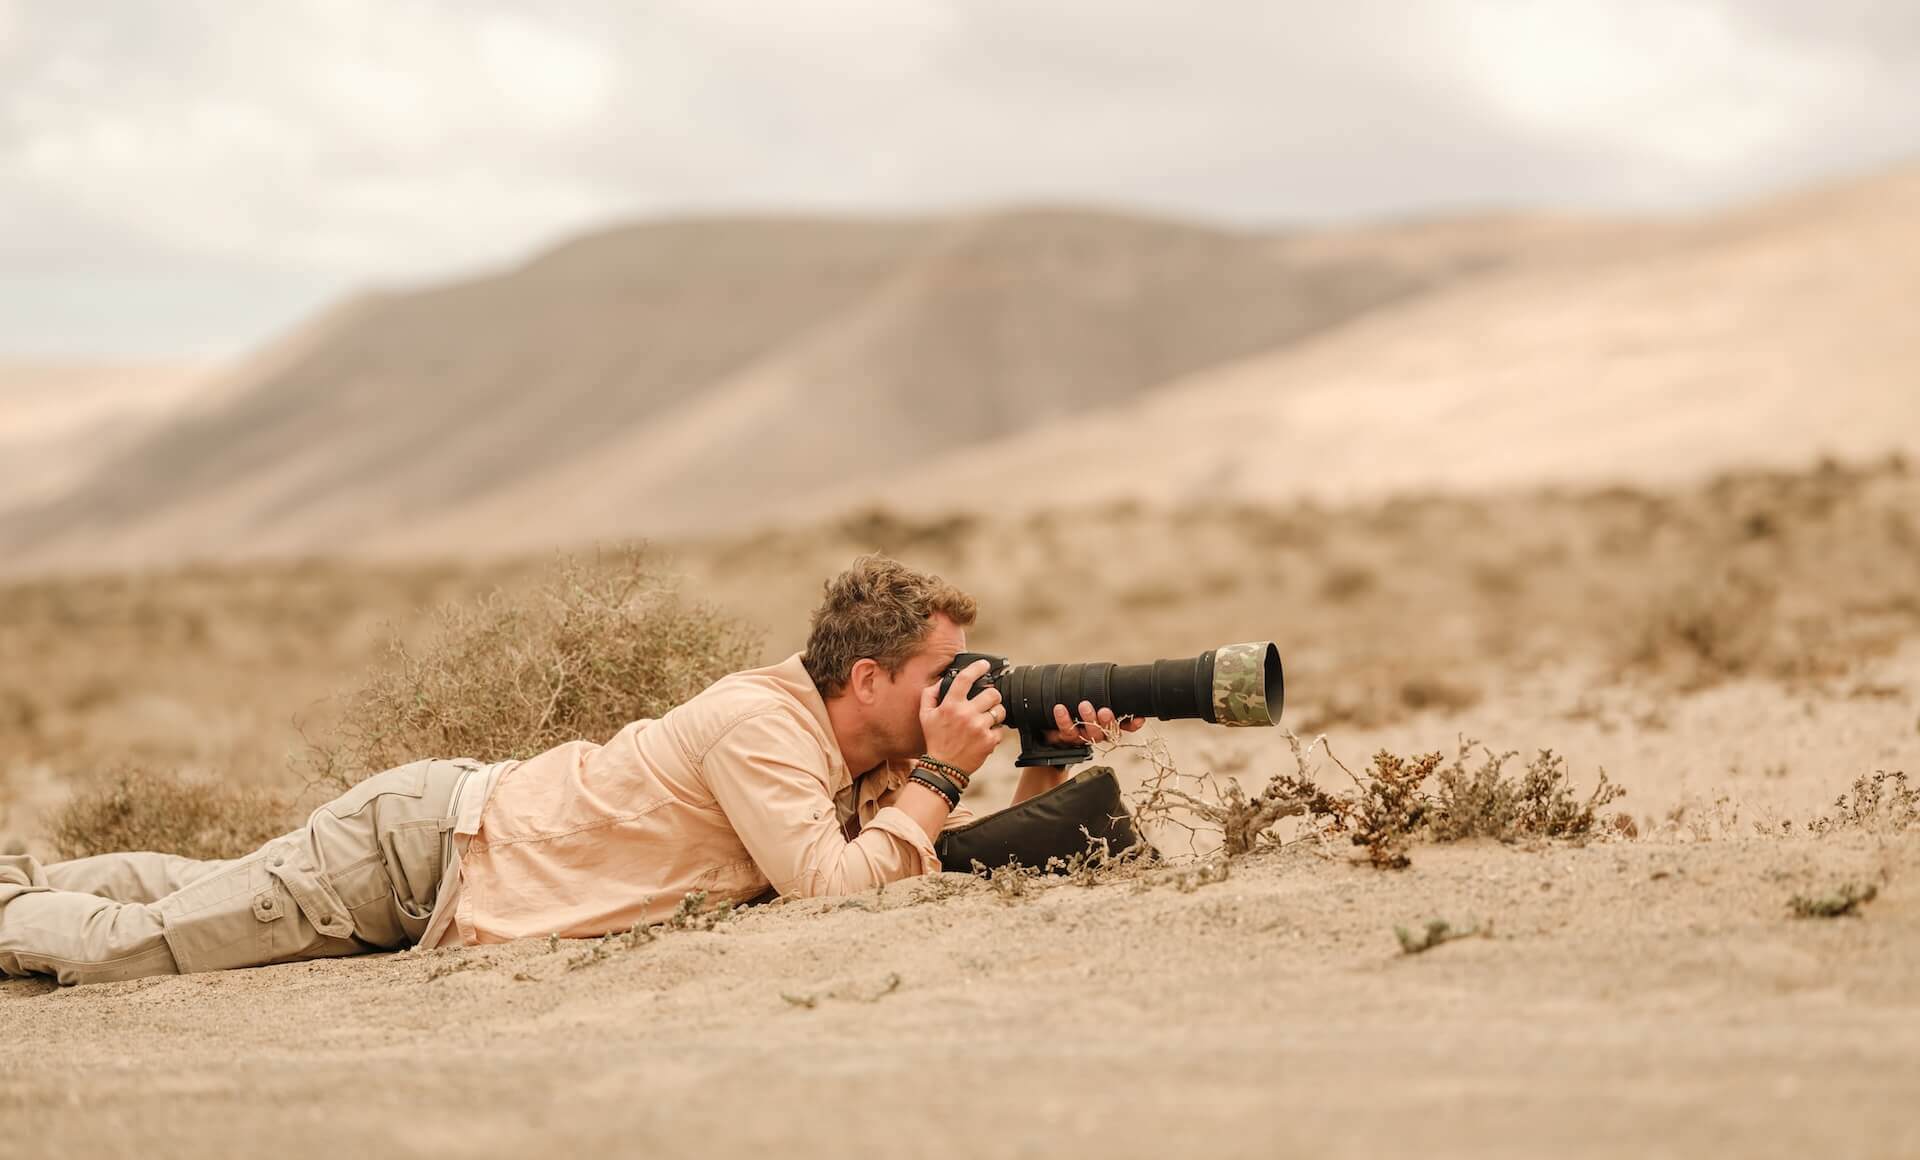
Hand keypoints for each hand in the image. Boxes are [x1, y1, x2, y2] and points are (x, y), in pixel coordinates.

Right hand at [917, 658, 1003, 774]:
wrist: (944, 768)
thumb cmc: (936, 740)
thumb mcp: (925, 715)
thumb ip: (930, 694)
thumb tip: (942, 680)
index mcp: (950, 705)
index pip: (965, 679)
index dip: (977, 667)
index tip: (984, 665)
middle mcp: (966, 714)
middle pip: (992, 693)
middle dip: (991, 695)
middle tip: (987, 700)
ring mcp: (979, 728)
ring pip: (1000, 710)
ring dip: (995, 712)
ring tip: (987, 718)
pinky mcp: (989, 740)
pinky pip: (1000, 729)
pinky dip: (995, 731)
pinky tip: (984, 734)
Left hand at [1042, 700, 1145, 745]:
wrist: (1049, 725)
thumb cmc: (1075, 706)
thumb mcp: (1090, 697)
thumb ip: (1101, 690)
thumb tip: (1115, 675)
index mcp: (1108, 724)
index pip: (1125, 726)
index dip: (1132, 724)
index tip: (1139, 719)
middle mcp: (1098, 733)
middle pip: (1108, 732)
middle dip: (1107, 721)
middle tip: (1104, 710)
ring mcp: (1083, 737)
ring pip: (1089, 734)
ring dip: (1088, 720)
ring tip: (1083, 705)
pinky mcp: (1066, 739)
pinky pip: (1066, 732)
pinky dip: (1064, 720)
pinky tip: (1059, 708)